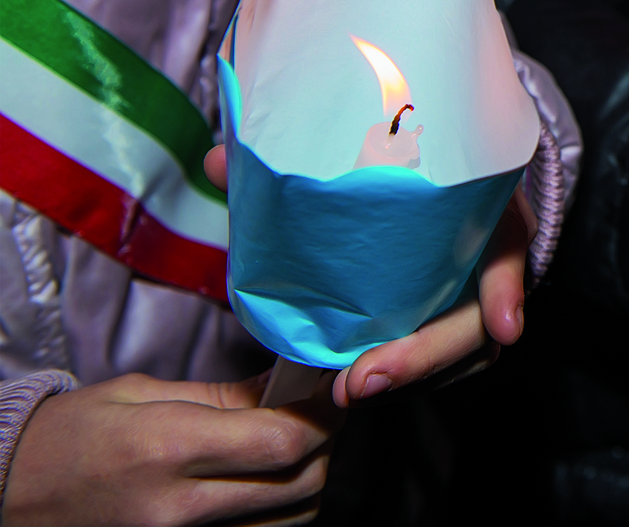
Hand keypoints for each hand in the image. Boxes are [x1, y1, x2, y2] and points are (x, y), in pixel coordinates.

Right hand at [2, 372, 338, 525]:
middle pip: (300, 485)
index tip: (328, 391)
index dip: (322, 416)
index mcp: (168, 449)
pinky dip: (276, 513)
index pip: (284, 441)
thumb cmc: (70, 437)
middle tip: (313, 415)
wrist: (8, 494)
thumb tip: (292, 384)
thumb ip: (226, 396)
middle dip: (321, 445)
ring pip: (291, 520)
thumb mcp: (143, 395)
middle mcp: (179, 507)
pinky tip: (262, 484)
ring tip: (286, 449)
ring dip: (305, 482)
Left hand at [204, 147, 536, 406]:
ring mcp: (475, 286)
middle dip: (425, 356)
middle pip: (480, 316)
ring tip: (350, 392)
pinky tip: (365, 388)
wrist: (423, 144)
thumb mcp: (363, 138)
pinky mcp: (452, 313)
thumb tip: (221, 161)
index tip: (503, 326)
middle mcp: (488, 247)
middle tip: (362, 380)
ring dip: (414, 377)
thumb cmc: (401, 143)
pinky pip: (447, 358)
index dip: (507, 284)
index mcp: (482, 195)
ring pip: (466, 348)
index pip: (511, 238)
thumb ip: (296, 153)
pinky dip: (411, 377)